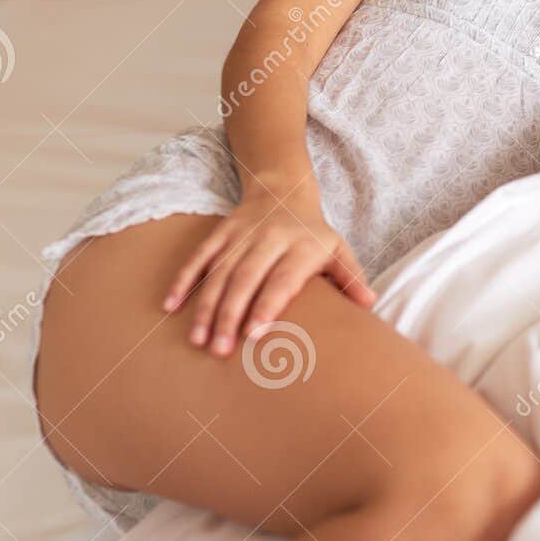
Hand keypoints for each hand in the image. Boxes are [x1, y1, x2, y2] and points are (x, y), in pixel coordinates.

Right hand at [161, 195, 377, 355]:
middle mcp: (269, 239)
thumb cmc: (313, 234)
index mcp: (301, 247)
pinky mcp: (220, 232)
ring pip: (219, 271)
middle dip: (230, 315)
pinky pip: (199, 256)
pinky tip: (170, 306)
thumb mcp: (338, 249)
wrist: (283, 190)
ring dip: (206, 306)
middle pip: (246, 278)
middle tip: (219, 351)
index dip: (267, 306)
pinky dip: (184, 280)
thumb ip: (350, 276)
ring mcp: (241, 234)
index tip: (253, 335)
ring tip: (197, 339)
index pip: (281, 279)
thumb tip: (369, 303)